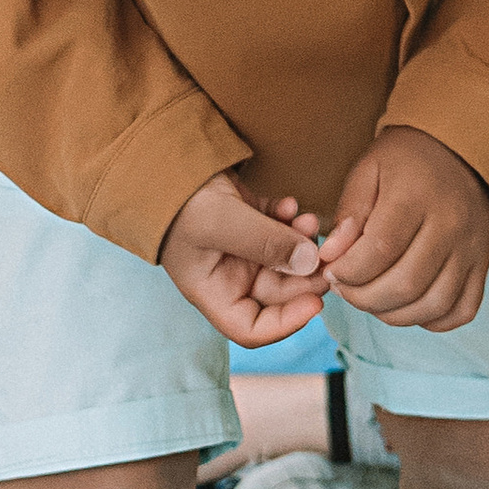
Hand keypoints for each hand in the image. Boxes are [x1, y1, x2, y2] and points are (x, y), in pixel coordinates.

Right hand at [159, 176, 331, 349]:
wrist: (164, 160)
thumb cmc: (180, 200)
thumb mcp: (220, 223)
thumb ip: (266, 242)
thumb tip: (311, 262)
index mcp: (214, 291)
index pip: (252, 328)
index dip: (286, 323)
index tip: (315, 304)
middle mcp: (230, 276)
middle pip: (280, 293)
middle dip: (305, 275)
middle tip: (325, 254)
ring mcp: (242, 250)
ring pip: (286, 259)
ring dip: (302, 243)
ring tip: (307, 220)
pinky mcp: (251, 222)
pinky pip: (281, 230)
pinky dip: (291, 220)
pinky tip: (290, 205)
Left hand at [315, 127, 488, 333]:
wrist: (460, 153)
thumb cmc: (405, 162)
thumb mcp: (368, 170)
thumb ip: (349, 214)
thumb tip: (331, 257)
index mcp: (418, 196)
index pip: (380, 250)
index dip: (347, 271)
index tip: (331, 270)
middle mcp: (452, 225)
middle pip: (406, 284)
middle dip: (363, 298)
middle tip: (345, 288)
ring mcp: (473, 249)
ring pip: (433, 305)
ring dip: (392, 314)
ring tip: (370, 298)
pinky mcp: (483, 266)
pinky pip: (461, 311)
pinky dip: (431, 320)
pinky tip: (407, 305)